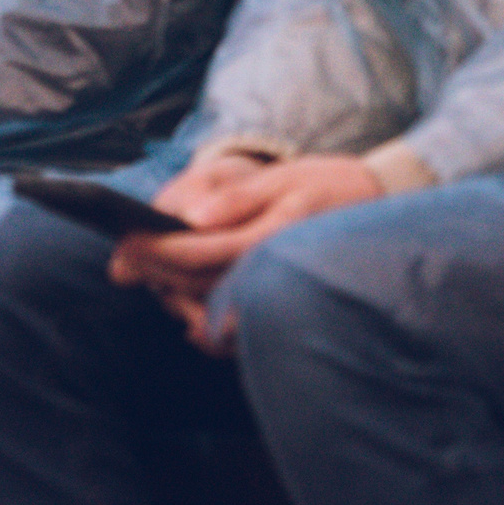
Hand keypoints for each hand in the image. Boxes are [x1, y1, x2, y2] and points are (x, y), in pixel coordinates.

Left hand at [109, 153, 384, 354]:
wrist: (382, 207)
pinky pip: (238, 325)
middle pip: (197, 281)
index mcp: (268, 236)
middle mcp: (272, 271)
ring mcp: (278, 292)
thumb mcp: (282, 179)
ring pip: (212, 304)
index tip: (123, 244)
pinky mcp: (281, 302)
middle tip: (120, 264)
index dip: (155, 249)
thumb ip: (235, 198)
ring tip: (144, 276)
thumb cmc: (326, 186)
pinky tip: (184, 310)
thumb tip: (190, 217)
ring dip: (173, 294)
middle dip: (154, 272)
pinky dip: (207, 322)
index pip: (198, 251)